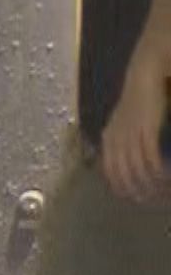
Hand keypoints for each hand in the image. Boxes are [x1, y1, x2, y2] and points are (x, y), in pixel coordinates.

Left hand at [100, 61, 170, 202]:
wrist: (145, 74)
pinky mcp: (145, 130)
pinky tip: (165, 177)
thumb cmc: (140, 97)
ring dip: (151, 185)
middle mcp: (116, 139)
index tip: (138, 198)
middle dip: (139, 192)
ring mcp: (130, 135)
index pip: (111, 172)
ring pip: (137, 170)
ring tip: (162, 192)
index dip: (123, 188)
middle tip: (153, 200)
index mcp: (109, 138)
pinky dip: (158, 171)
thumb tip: (135, 159)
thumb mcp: (126, 121)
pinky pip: (150, 158)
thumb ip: (125, 139)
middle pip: (124, 176)